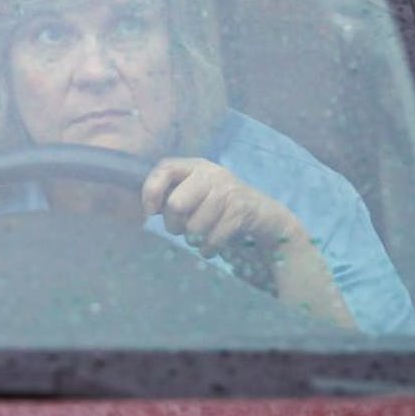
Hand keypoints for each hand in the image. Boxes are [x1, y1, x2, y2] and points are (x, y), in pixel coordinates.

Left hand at [142, 157, 356, 329]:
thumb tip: (148, 209)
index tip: (150, 211)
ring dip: (194, 239)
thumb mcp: (198, 193)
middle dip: (175, 225)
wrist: (266, 215)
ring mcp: (228, 191)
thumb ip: (173, 194)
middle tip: (183, 228)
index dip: (151, 190)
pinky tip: (212, 245)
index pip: (165, 168)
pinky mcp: (241, 211)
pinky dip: (208, 249)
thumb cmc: (221, 206)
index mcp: (196, 166)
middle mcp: (212, 173)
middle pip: (176, 204)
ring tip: (202, 235)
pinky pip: (212, 239)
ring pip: (194, 227)